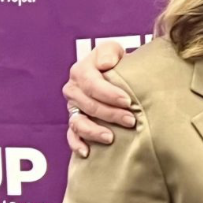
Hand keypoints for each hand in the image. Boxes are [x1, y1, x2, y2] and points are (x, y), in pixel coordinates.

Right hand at [63, 41, 133, 157]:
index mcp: (81, 71)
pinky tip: (87, 152)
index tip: (128, 101)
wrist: (116, 73)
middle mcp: (73, 90)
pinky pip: (71, 136)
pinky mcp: (75, 121)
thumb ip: (109, 52)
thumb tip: (106, 63)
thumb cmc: (117, 62)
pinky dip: (77, 144)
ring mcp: (72, 107)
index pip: (92, 83)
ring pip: (78, 122)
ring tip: (111, 137)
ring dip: (94, 131)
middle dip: (110, 114)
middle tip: (131, 120)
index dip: (109, 93)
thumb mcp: (114, 50)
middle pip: (88, 105)